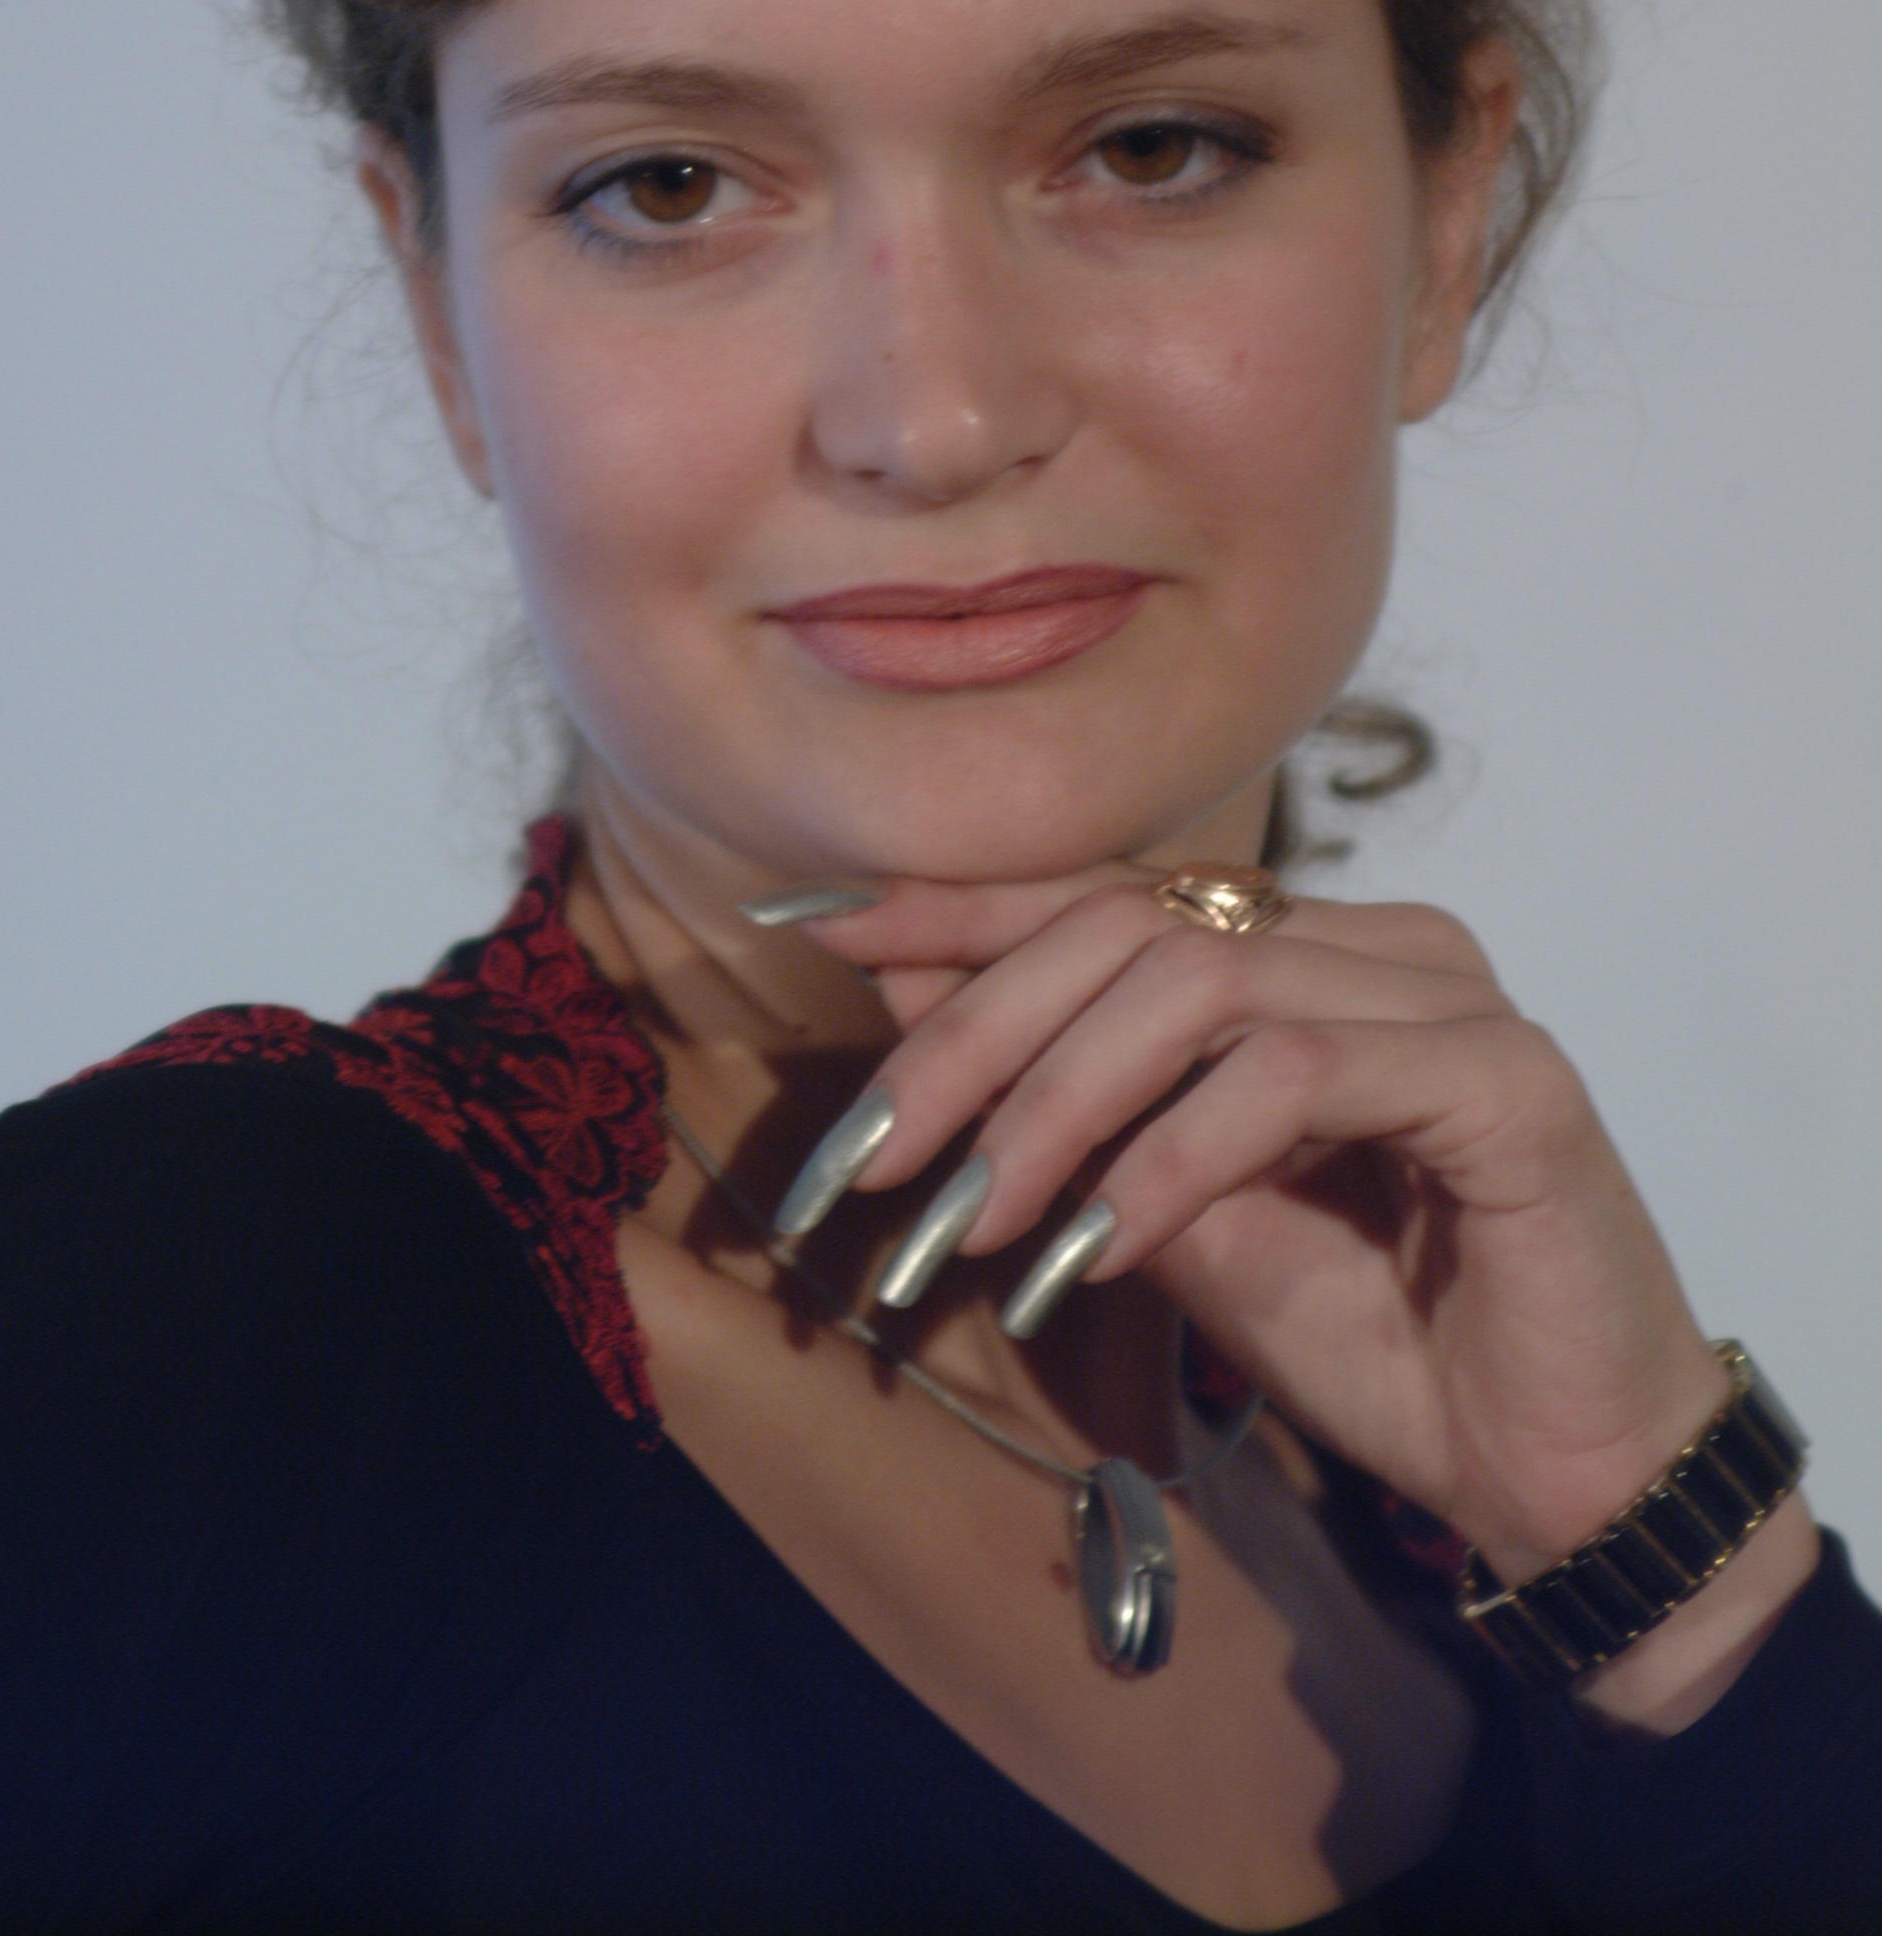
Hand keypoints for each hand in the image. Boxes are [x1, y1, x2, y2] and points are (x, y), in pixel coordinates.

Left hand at [787, 866, 1803, 1652]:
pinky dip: (1176, 1156)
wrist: (1553, 1481)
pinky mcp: (1508, 1078)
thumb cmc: (1379, 1343)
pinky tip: (1102, 1243)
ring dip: (1059, 1106)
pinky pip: (1296, 1074)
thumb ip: (1076, 1115)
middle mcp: (1381, 944)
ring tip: (978, 1222)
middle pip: (1132, 928)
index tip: (825, 933)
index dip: (965, 910)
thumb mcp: (1175, 1220)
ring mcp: (1451, 996)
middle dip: (978, 1036)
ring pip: (1200, 982)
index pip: (1112, 896)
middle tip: (877, 1157)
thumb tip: (909, 1006)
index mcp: (1310, 952)